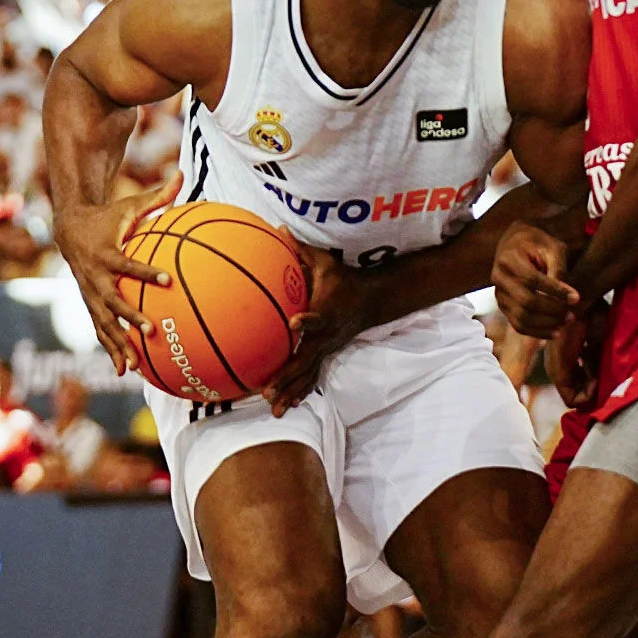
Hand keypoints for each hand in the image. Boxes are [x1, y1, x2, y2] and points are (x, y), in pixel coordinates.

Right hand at [52, 170, 183, 374]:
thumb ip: (158, 195)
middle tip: (152, 331)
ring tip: (134, 365)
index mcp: (106, 253)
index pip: (127, 264)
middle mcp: (94, 277)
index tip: (168, 280)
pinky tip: (125, 371)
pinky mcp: (89, 304)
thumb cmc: (107, 216)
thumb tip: (182, 173)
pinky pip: (100, 329)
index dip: (146, 272)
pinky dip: (111, 349)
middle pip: (112, 301)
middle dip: (129, 317)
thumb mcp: (129, 205)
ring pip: (103, 322)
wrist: (68, 229)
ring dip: (118, 343)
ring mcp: (89, 294)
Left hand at [263, 239, 371, 416]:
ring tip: (273, 408)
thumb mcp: (326, 261)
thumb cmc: (343, 279)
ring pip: (308, 374)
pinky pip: (312, 377)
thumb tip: (277, 228)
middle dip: (287, 375)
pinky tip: (286, 407)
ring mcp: (326, 348)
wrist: (370, 300)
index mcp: (326, 311)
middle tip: (267, 389)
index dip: (306, 321)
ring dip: (290, 391)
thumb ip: (301, 248)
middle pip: (306, 358)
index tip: (293, 323)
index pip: (316, 317)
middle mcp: (326, 335)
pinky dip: (299, 392)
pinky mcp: (325, 354)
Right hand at [492, 221, 575, 338]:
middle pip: (526, 301)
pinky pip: (518, 324)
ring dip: (546, 324)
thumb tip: (567, 296)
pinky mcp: (503, 306)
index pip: (532, 279)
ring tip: (566, 321)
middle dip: (552, 310)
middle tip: (572, 313)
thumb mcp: (552, 247)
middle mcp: (499, 277)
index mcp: (509, 258)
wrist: (516, 244)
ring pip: (521, 317)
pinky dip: (537, 332)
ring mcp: (499, 294)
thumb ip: (558, 269)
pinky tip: (555, 332)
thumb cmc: (537, 244)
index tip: (576, 297)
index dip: (555, 291)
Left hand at [545, 305, 606, 410]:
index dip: (594, 380)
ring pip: (574, 397)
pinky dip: (587, 395)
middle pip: (576, 390)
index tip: (603, 366)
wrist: (577, 304)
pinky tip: (596, 378)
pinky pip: (572, 400)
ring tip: (599, 374)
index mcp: (564, 355)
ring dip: (590, 391)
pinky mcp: (558, 375)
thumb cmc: (590, 313)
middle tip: (602, 372)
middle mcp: (557, 365)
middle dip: (592, 387)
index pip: (578, 381)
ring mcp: (555, 371)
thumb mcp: (596, 339)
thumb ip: (596, 359)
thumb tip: (602, 378)